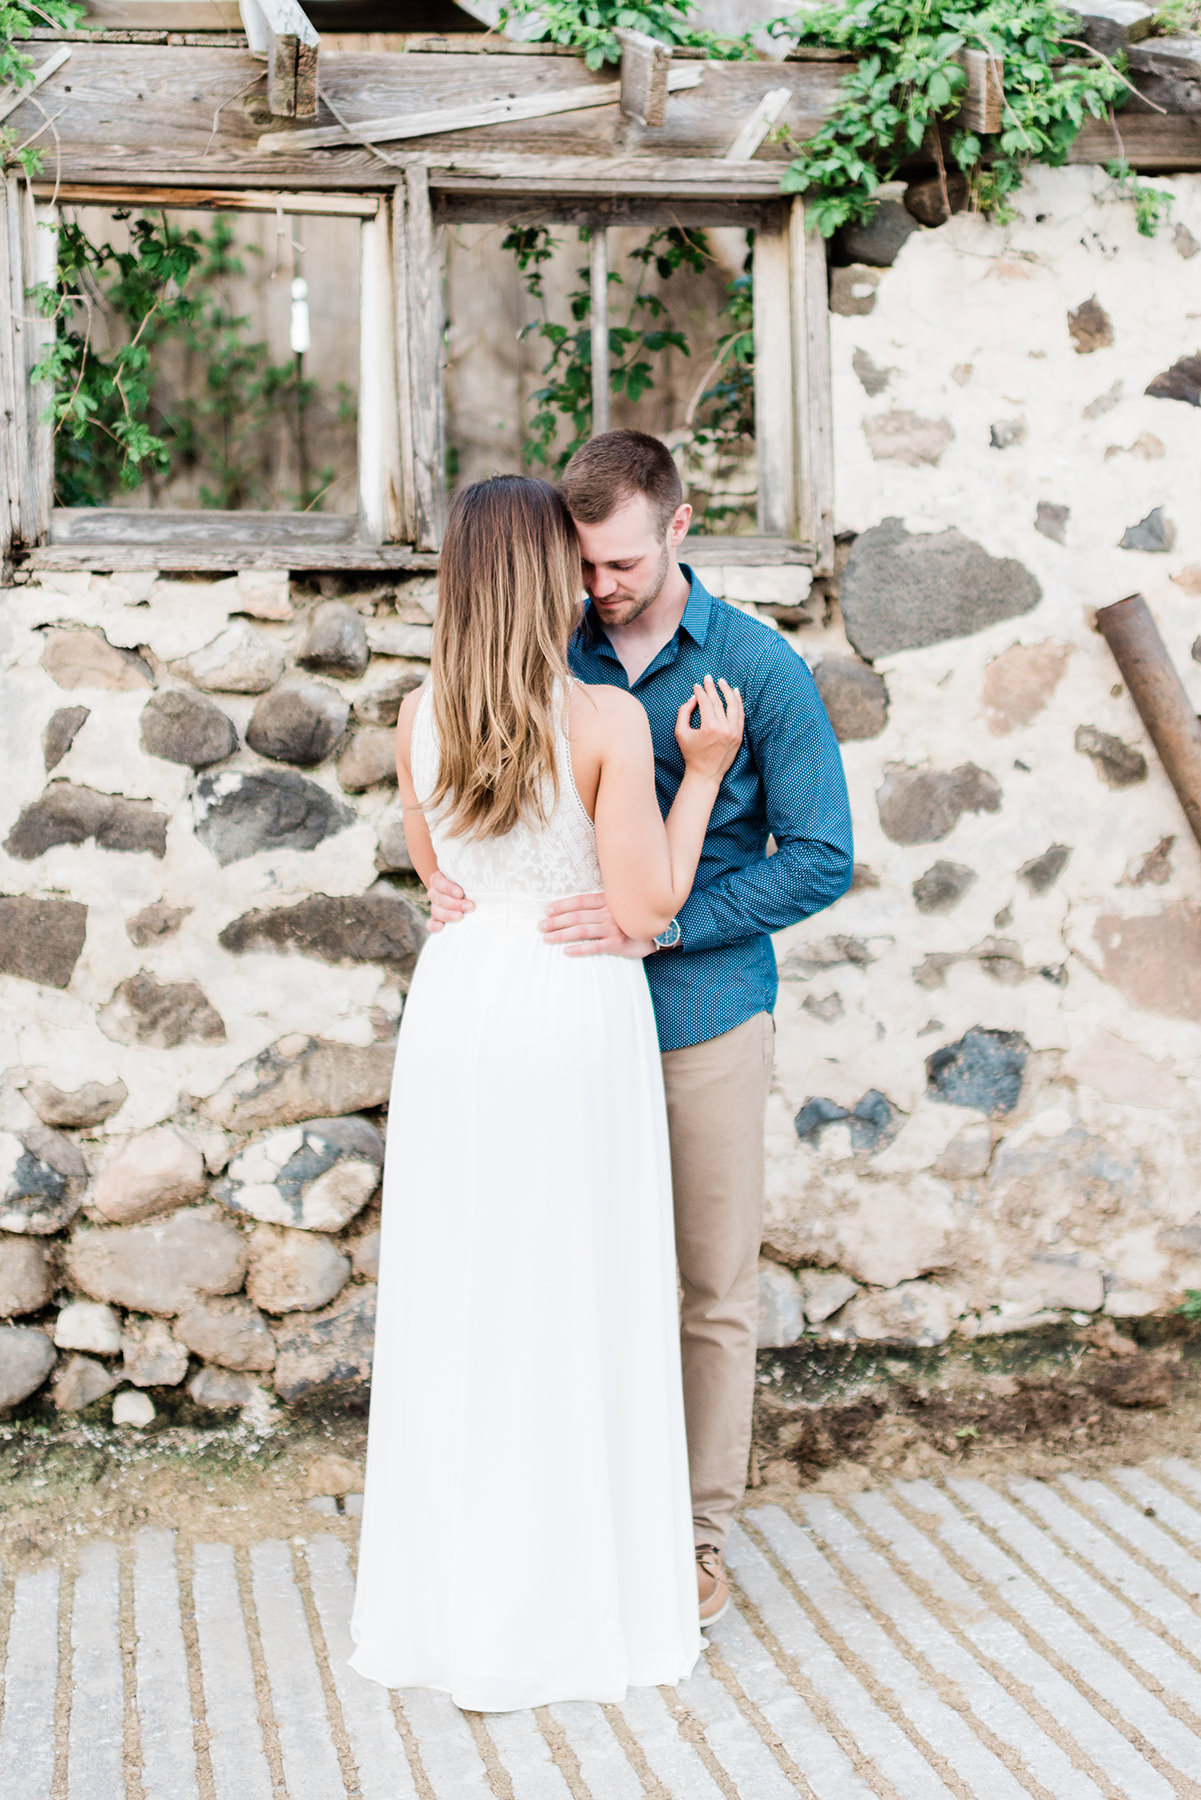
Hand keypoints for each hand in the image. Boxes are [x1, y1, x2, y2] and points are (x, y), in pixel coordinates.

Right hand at [426, 867, 472, 932]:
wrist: (466, 892)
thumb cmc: (469, 881)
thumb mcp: (469, 875)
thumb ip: (473, 873)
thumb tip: (487, 865)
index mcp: (439, 879)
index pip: (439, 882)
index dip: (448, 888)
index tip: (461, 893)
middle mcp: (436, 892)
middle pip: (439, 898)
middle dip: (454, 903)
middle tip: (470, 906)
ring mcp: (436, 906)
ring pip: (436, 911)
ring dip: (448, 915)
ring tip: (460, 917)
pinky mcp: (437, 919)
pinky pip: (431, 924)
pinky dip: (434, 926)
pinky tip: (441, 927)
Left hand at [540, 892, 654, 959]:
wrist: (662, 930)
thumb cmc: (637, 917)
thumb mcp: (622, 904)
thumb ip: (606, 902)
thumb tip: (584, 903)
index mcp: (608, 901)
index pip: (580, 901)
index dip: (563, 905)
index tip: (548, 909)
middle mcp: (608, 914)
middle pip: (577, 916)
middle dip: (556, 921)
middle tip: (541, 926)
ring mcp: (613, 929)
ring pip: (582, 931)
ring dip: (562, 934)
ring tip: (547, 938)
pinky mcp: (617, 944)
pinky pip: (595, 947)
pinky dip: (580, 949)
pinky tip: (567, 951)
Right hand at [675, 675, 743, 782]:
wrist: (705, 774)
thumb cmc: (691, 754)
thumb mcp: (681, 733)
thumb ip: (683, 712)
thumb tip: (693, 698)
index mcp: (710, 727)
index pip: (706, 703)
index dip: (700, 692)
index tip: (696, 685)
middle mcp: (724, 728)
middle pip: (719, 702)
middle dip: (712, 688)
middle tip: (708, 677)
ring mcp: (734, 732)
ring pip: (733, 706)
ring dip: (728, 692)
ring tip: (723, 682)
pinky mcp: (739, 736)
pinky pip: (740, 715)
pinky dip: (738, 703)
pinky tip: (735, 694)